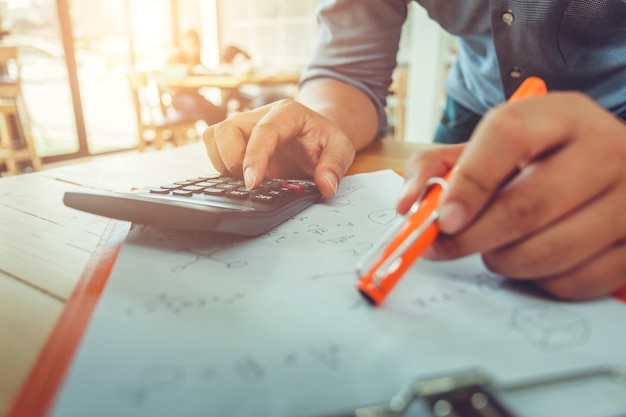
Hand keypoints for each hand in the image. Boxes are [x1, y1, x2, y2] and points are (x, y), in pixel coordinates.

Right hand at [202, 99, 355, 196]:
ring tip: (249, 178)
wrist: (318, 133)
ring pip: (215, 136)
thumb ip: (335, 167)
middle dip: (233, 161)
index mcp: (287, 113)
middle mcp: (261, 115)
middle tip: (254, 182)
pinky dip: (222, 166)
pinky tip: (242, 177)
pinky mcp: (237, 139)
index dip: (254, 158)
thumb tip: (326, 186)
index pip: (263, 131)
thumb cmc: (326, 139)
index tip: (252, 183)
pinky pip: (214, 148)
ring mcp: (246, 126)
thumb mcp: (342, 149)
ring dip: (224, 163)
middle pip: (227, 129)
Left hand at [398, 92, 625, 299]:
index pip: (508, 136)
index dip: (468, 181)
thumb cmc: (536, 162)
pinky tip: (532, 261)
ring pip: (548, 252)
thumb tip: (408, 205)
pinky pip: (575, 281)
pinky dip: (540, 281)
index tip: (442, 217)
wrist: (608, 171)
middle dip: (471, 237)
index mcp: (563, 115)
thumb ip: (437, 167)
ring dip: (503, 261)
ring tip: (493, 249)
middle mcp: (608, 150)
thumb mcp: (488, 150)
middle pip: (525, 206)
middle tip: (445, 244)